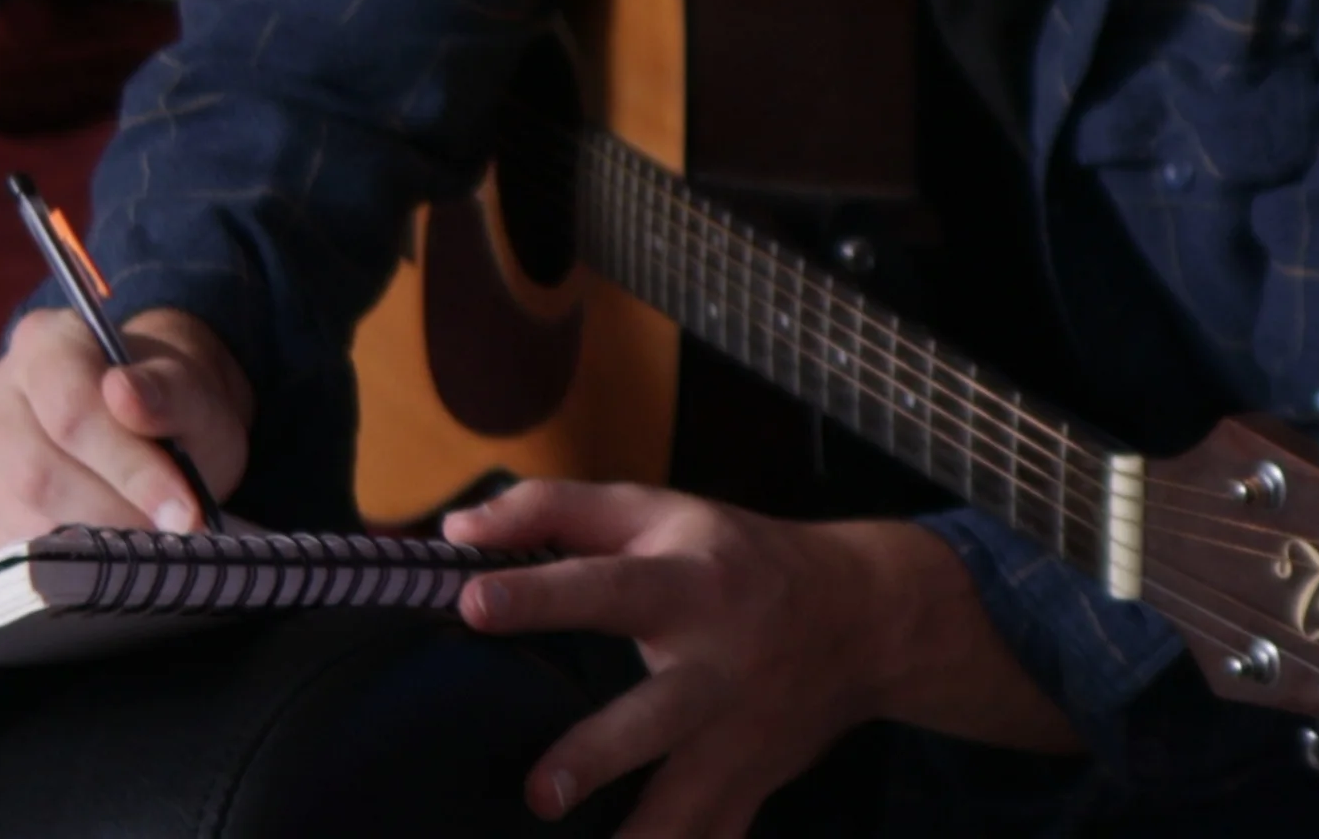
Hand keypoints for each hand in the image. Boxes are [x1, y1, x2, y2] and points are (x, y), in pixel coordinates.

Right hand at [0, 305, 250, 550]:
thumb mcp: (192, 393)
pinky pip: (7, 551)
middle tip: (168, 529)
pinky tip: (106, 545)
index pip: (69, 411)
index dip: (127, 466)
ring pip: (19, 516)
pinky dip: (64, 561)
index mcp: (44, 342)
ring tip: (144, 532)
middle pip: (35, 471)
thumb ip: (167, 391)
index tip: (183, 507)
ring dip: (90, 538)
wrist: (150, 429)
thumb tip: (123, 392)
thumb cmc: (169, 404)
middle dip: (111, 509)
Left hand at [445, 480, 1074, 834]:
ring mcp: (736, 737)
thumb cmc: (736, 558)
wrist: (860, 617)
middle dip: (600, 755)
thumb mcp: (657, 511)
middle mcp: (715, 666)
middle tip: (540, 793)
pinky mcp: (749, 787)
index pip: (606, 584)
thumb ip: (554, 511)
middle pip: (657, 716)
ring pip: (689, 802)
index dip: (540, 593)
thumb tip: (458, 533)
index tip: (471, 603)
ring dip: (642, 837)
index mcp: (687, 583)